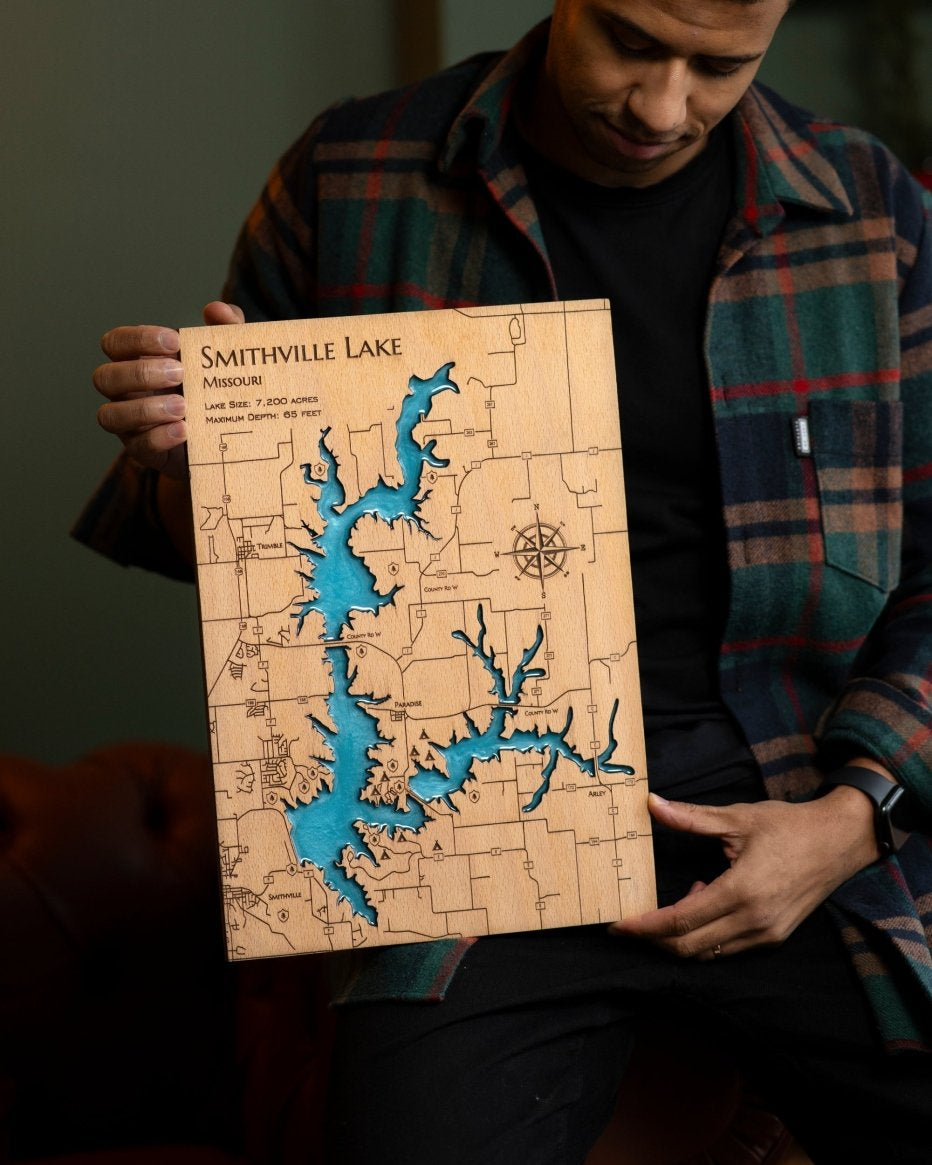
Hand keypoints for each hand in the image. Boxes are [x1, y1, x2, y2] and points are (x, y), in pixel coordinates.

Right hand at [93, 300, 243, 477]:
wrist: (229, 438)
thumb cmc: (217, 390)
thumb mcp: (227, 359)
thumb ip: (226, 330)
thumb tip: (216, 309)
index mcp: (137, 362)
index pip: (115, 343)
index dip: (137, 340)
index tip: (174, 341)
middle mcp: (126, 392)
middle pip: (104, 377)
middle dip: (140, 373)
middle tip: (180, 373)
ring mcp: (131, 424)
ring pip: (110, 415)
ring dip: (145, 409)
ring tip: (183, 407)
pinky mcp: (145, 451)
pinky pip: (138, 446)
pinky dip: (159, 437)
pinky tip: (184, 430)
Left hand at [610, 782, 881, 959]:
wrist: (840, 841)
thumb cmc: (789, 826)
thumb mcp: (737, 817)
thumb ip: (690, 817)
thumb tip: (652, 804)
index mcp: (742, 892)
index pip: (681, 921)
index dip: (645, 927)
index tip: (618, 927)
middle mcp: (754, 921)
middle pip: (689, 947)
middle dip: (654, 939)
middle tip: (630, 924)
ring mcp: (766, 934)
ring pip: (708, 952)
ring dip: (681, 937)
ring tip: (677, 901)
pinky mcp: (774, 937)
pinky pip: (727, 947)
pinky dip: (705, 934)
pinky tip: (704, 899)